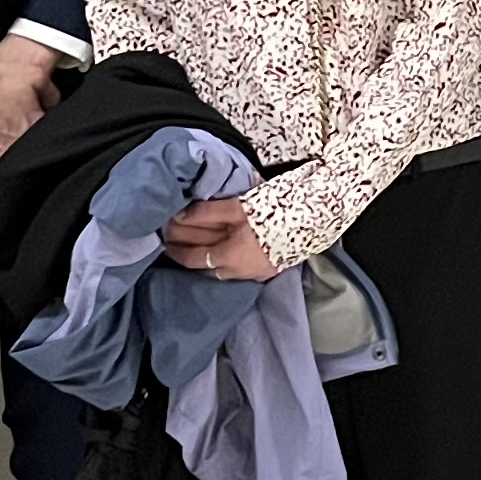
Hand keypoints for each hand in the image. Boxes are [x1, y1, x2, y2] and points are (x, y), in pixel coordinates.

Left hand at [161, 195, 282, 282]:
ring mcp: (255, 272)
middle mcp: (240, 272)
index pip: (193, 258)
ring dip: (204, 257)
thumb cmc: (277, 208)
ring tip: (192, 245)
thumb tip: (180, 217)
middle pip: (204, 265)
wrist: (317, 215)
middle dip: (186, 251)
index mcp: (231, 258)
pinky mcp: (267, 268)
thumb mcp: (237, 207)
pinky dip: (222, 258)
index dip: (175, 248)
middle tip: (171, 239)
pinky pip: (236, 268)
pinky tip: (219, 250)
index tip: (164, 236)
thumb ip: (206, 213)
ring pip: (220, 269)